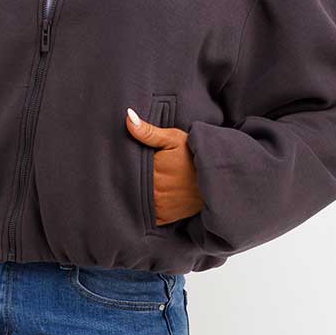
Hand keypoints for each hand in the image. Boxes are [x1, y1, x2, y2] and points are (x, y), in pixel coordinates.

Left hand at [125, 107, 202, 224]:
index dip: (123, 163)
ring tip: (134, 182)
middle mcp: (154, 191)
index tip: (120, 159)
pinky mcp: (163, 217)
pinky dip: (142, 208)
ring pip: (135, 200)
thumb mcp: (174, 138)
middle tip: (121, 170)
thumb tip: (128, 117)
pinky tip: (142, 198)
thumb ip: (148, 131)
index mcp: (152, 171)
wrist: (216, 180)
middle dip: (126, 177)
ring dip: (132, 193)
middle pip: (129, 184)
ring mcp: (158, 206)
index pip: (126, 168)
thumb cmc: (194, 156)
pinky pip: (145, 214)